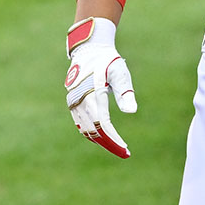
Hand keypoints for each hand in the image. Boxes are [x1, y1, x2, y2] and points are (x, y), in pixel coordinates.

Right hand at [64, 17, 135, 158]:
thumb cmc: (108, 61)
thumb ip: (125, 92)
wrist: (88, 51)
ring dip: (101, 141)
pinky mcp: (72, 104)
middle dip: (109, 143)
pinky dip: (92, 133)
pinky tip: (105, 138)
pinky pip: (81, 124)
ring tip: (118, 147)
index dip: (114, 138)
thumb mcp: (120, 73)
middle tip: (125, 153)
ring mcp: (73, 104)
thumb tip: (131, 112)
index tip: (126, 149)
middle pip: (94, 131)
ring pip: (86, 130)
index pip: (103, 124)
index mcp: (92, 94)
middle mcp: (79, 102)